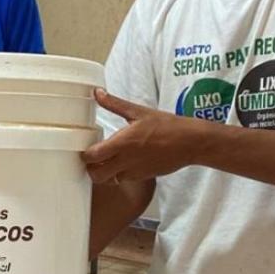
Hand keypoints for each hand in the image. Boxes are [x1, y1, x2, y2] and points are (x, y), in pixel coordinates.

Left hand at [82, 90, 204, 182]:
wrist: (189, 142)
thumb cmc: (167, 126)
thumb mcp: (139, 111)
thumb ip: (114, 104)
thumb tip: (98, 93)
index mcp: (122, 143)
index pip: (92, 156)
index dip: (85, 154)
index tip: (86, 147)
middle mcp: (125, 160)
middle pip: (96, 174)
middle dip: (90, 168)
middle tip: (92, 159)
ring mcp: (134, 171)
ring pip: (108, 181)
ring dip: (103, 173)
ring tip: (105, 161)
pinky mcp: (142, 177)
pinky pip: (123, 180)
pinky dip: (117, 175)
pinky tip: (121, 163)